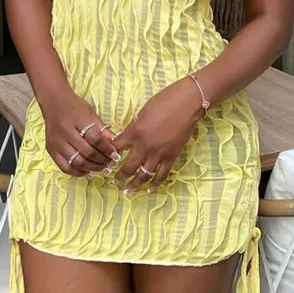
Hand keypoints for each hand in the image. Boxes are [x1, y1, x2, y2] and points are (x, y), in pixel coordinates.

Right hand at [40, 89, 120, 177]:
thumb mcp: (91, 113)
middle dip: (102, 160)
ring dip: (92, 168)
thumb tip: (116, 143)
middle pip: (87, 152)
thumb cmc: (74, 106)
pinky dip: (77, 172)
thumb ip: (102, 128)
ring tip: (103, 169)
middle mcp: (66, 132)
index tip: (116, 155)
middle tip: (111, 164)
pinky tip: (88, 172)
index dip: (107, 149)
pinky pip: (65, 167)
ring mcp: (57, 143)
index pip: (95, 139)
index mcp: (78, 120)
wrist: (53, 102)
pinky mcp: (51, 150)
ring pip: (77, 162)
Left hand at [112, 78, 203, 193]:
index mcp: (134, 132)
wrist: (186, 105)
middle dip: (119, 177)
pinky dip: (155, 184)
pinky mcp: (171, 157)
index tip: (108, 159)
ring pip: (143, 176)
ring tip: (128, 190)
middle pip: (128, 167)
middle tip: (115, 182)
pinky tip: (149, 189)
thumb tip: (128, 137)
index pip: (117, 148)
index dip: (110, 154)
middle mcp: (144, 147)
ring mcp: (158, 154)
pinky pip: (161, 175)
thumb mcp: (142, 112)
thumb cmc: (163, 102)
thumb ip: (134, 127)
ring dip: (134, 184)